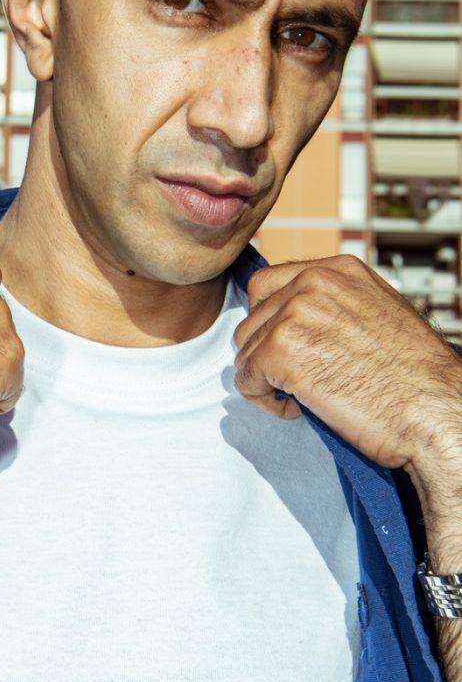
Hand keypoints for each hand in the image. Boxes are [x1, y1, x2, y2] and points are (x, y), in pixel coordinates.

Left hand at [232, 255, 461, 473]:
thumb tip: (297, 319)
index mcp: (338, 270)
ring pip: (245, 349)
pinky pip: (246, 379)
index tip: (292, 351)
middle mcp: (313, 282)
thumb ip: (336, 306)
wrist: (435, 411)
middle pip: (253, 318)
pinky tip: (300, 409)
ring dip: (265, 378)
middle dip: (267, 354)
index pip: (267, 286)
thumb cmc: (414, 378)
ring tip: (303, 397)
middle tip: (298, 381)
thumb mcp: (377, 315)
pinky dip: (264, 400)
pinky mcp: (282, 351)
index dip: (271, 323)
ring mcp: (295, 314)